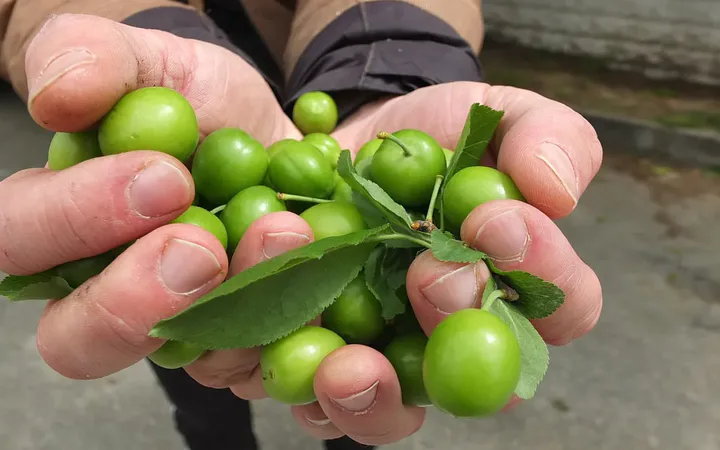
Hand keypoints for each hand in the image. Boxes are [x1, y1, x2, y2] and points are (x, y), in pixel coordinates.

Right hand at [0, 12, 307, 400]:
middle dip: (132, 301)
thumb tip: (57, 97)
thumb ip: (94, 56)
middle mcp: (109, 294)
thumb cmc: (208, 107)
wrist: (290, 143)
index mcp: (61, 224)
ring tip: (286, 234)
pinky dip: (293, 326)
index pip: (20, 239)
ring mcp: (180, 334)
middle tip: (199, 246)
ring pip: (181, 362)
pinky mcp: (246, 350)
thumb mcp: (156, 60)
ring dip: (234, 307)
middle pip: (76, 341)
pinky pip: (259, 368)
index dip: (76, 217)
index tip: (163, 177)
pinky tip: (322, 274)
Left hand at [284, 83, 600, 442]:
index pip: (559, 304)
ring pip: (386, 411)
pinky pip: (304, 396)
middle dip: (452, 327)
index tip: (496, 220)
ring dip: (367, 394)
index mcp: (515, 287)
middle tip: (430, 276)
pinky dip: (291, 383)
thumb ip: (542, 136)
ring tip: (347, 363)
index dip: (540, 272)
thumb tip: (555, 189)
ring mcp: (384, 357)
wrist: (345, 137)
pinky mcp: (317, 354)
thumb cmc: (435, 132)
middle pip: (474, 382)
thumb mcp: (495, 113)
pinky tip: (272, 349)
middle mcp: (454, 339)